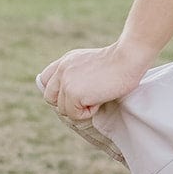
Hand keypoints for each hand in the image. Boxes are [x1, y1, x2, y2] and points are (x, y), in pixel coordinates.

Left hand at [35, 40, 154, 121]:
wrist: (127, 58)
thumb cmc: (118, 62)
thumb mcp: (89, 62)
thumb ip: (76, 73)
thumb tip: (74, 94)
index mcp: (65, 61)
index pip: (45, 80)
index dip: (57, 91)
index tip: (73, 93)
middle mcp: (61, 70)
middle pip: (50, 98)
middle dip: (67, 103)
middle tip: (87, 97)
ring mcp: (65, 82)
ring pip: (63, 109)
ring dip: (80, 108)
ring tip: (97, 95)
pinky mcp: (73, 94)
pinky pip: (75, 114)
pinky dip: (89, 112)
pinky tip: (100, 98)